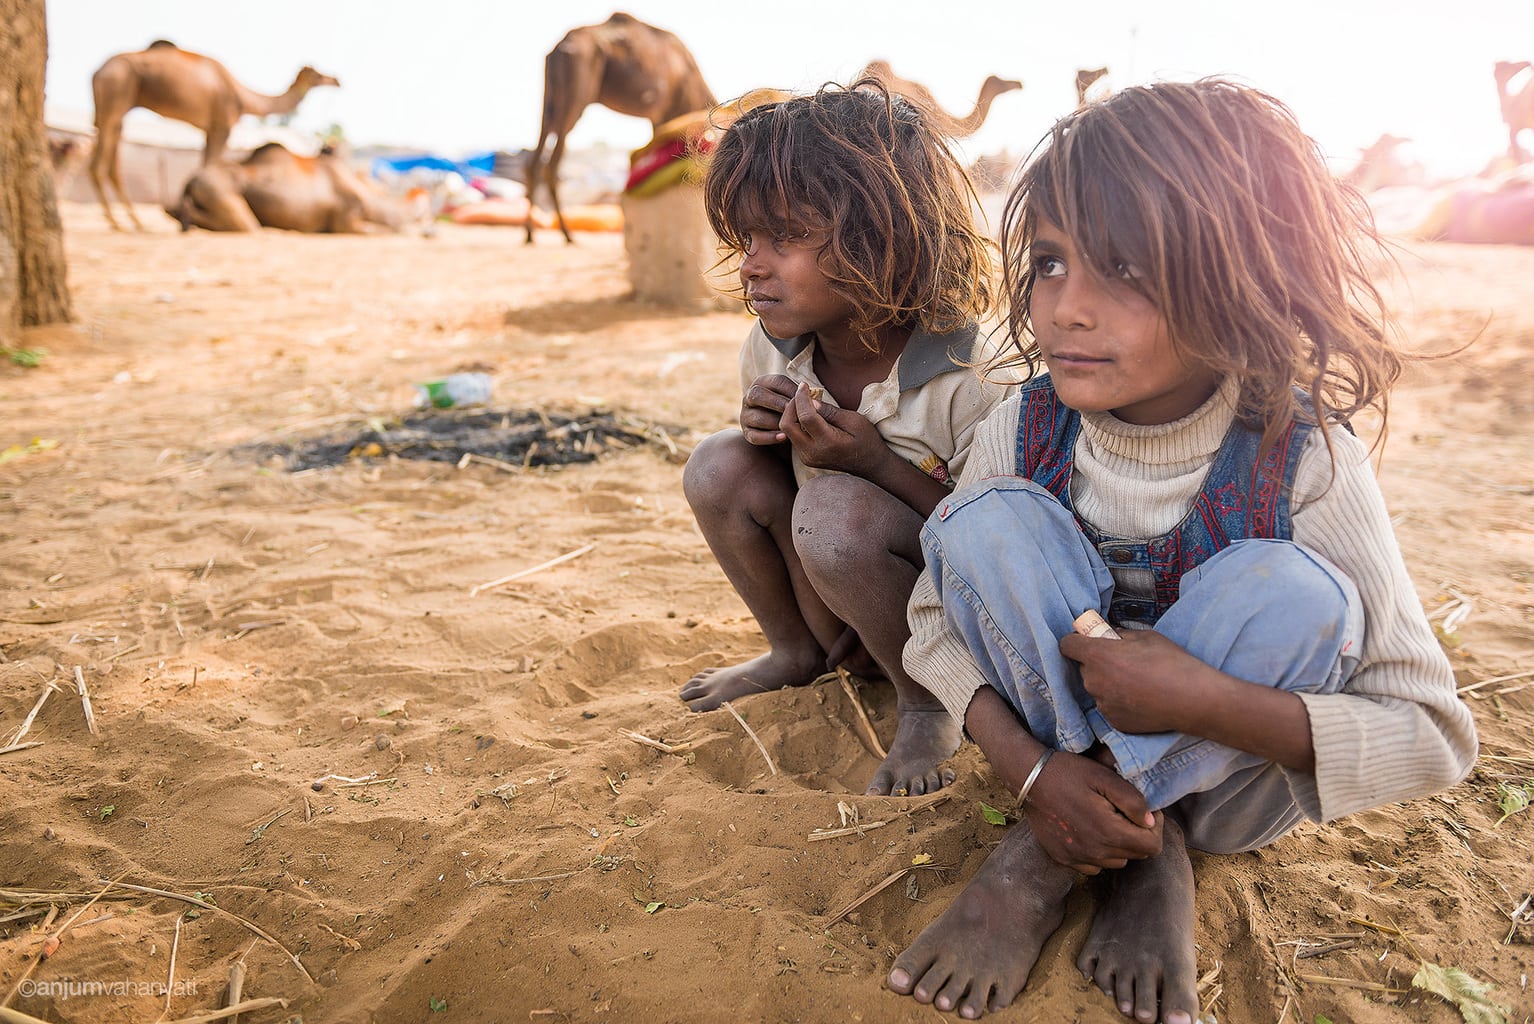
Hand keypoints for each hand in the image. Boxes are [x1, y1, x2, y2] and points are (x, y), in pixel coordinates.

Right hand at [738, 374, 799, 444]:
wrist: (787, 432)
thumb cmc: (793, 411)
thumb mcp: (796, 401)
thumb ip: (802, 397)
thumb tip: (814, 400)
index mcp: (762, 383)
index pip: (775, 381)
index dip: (791, 389)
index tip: (806, 398)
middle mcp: (749, 397)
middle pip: (757, 394)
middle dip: (777, 402)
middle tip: (794, 411)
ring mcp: (745, 415)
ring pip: (756, 417)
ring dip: (775, 422)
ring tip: (792, 427)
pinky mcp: (746, 433)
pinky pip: (755, 436)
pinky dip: (769, 437)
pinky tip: (784, 438)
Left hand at [779, 382, 885, 474]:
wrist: (870, 465)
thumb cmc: (866, 440)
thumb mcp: (854, 420)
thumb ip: (830, 412)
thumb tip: (811, 401)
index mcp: (828, 443)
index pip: (805, 417)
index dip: (801, 398)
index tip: (804, 385)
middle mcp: (813, 453)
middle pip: (787, 425)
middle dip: (790, 406)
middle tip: (802, 394)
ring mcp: (807, 458)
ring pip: (787, 431)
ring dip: (792, 414)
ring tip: (806, 403)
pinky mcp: (805, 458)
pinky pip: (793, 437)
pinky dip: (796, 423)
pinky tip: (808, 415)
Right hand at [1020, 749, 1161, 873]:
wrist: (1029, 779)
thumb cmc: (1068, 773)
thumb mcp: (1105, 776)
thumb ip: (1132, 800)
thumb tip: (1149, 822)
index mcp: (1109, 833)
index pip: (1152, 846)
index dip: (1155, 828)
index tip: (1147, 811)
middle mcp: (1095, 853)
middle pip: (1136, 855)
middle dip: (1138, 834)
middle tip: (1125, 812)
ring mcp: (1078, 859)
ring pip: (1116, 861)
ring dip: (1119, 845)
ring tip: (1108, 820)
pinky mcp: (1064, 859)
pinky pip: (1094, 866)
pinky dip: (1099, 853)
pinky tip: (1090, 831)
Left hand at [1060, 629, 1207, 735]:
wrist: (1192, 699)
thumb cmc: (1171, 662)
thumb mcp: (1145, 636)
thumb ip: (1119, 635)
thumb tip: (1109, 634)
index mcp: (1097, 655)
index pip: (1067, 645)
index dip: (1076, 641)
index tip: (1087, 641)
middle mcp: (1093, 681)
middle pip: (1084, 668)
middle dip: (1098, 663)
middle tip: (1123, 662)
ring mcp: (1102, 704)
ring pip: (1097, 688)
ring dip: (1109, 684)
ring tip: (1137, 682)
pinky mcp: (1114, 722)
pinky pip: (1110, 706)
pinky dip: (1120, 702)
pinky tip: (1141, 699)